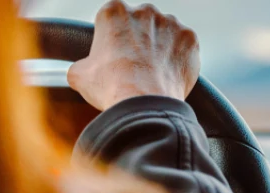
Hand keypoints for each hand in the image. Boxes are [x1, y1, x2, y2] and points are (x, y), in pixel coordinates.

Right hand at [67, 0, 200, 110]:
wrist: (144, 104)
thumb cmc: (110, 87)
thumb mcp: (79, 75)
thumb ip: (80, 65)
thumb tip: (82, 71)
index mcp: (114, 11)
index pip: (112, 20)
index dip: (112, 41)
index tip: (114, 57)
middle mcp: (144, 10)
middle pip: (141, 24)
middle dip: (138, 41)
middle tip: (134, 67)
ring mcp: (170, 23)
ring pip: (165, 33)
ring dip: (160, 48)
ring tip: (153, 74)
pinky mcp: (190, 39)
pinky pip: (184, 46)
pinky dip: (179, 59)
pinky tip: (169, 75)